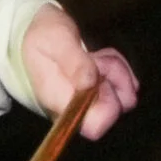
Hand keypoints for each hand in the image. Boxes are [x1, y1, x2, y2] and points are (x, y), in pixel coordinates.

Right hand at [20, 5, 139, 138]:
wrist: (35, 33)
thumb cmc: (42, 37)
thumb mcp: (55, 40)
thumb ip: (73, 61)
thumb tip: (89, 83)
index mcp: (62, 104)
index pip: (95, 126)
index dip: (108, 103)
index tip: (98, 75)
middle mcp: (77, 110)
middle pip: (117, 108)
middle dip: (115, 76)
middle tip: (96, 57)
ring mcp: (89, 104)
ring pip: (125, 95)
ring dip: (116, 70)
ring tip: (95, 55)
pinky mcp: (98, 95)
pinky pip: (124, 86)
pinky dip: (117, 68)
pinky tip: (99, 58)